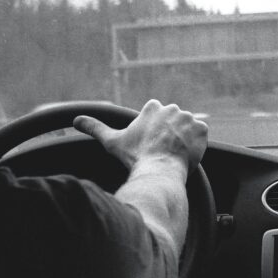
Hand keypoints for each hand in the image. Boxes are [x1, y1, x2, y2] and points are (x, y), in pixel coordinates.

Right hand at [73, 100, 207, 175]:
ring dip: (183, 138)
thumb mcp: (112, 141)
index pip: (157, 115)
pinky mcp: (202, 129)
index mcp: (153, 107)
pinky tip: (186, 153)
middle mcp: (172, 108)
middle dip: (169, 134)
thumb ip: (95, 127)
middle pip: (173, 121)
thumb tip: (76, 120)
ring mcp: (188, 118)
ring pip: (187, 128)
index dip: (154, 131)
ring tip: (173, 153)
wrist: (158, 169)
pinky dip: (196, 143)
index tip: (151, 143)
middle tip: (162, 150)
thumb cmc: (135, 156)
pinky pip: (201, 134)